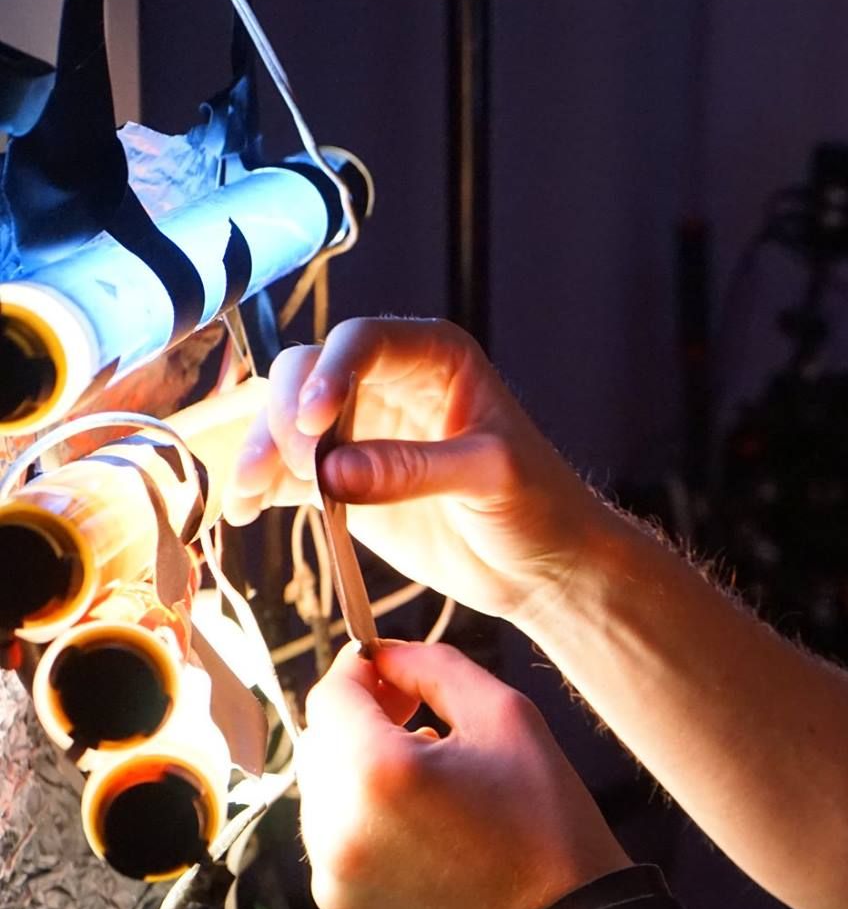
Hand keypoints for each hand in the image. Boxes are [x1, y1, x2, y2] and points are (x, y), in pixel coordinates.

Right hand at [223, 318, 604, 626]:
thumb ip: (414, 469)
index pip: (362, 342)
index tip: (314, 421)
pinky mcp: (341, 479)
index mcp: (435, 358)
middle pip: (306, 373)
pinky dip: (262, 488)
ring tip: (250, 493)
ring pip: (284, 420)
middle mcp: (388, 382)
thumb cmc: (537, 504)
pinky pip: (288, 473)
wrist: (540, 566)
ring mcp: (359, 430)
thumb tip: (333, 471)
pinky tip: (245, 512)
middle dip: (286, 415)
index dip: (329, 374)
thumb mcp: (490, 477)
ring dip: (261, 451)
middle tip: (297, 469)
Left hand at [295, 641, 631, 908]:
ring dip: (362, 776)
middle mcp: (338, 829)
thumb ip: (434, 666)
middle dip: (362, 724)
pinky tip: (425, 831)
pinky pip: (336, 845)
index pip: (330, 695)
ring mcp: (334, 878)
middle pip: (320, 745)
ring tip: (431, 784)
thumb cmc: (546, 824)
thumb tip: (382, 656)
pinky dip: (366, 826)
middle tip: (420, 721)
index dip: (360, 671)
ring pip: (323, 796)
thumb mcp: (507, 717)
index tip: (392, 670)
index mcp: (377, 772)